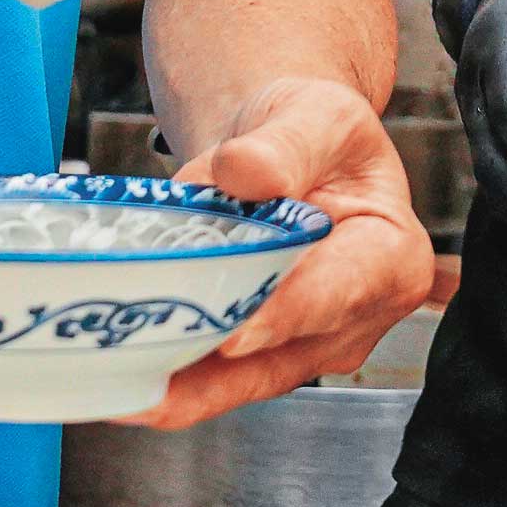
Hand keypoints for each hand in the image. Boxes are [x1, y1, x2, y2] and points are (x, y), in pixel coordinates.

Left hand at [142, 77, 440, 426]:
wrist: (284, 151)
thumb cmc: (315, 135)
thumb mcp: (316, 114)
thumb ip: (286, 143)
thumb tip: (245, 170)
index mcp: (390, 257)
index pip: (337, 292)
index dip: (285, 315)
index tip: (235, 334)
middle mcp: (356, 317)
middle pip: (282, 355)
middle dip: (214, 375)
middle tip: (151, 383)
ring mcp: (308, 345)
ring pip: (241, 382)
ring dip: (179, 391)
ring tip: (118, 393)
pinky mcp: (261, 357)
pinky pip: (214, 378)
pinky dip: (167, 380)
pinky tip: (117, 380)